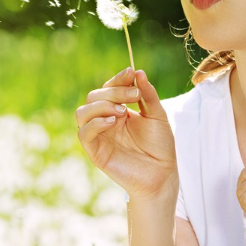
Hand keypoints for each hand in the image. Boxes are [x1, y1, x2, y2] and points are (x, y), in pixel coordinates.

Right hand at [75, 67, 176, 203]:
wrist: (163, 174)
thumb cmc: (160, 146)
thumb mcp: (158, 116)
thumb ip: (148, 95)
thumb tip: (138, 72)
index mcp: (118, 110)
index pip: (109, 88)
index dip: (117, 79)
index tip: (130, 73)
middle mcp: (105, 121)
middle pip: (94, 97)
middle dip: (113, 91)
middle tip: (133, 95)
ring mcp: (99, 136)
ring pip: (82, 112)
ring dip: (101, 106)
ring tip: (122, 111)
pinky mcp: (95, 151)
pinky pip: (83, 133)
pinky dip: (95, 124)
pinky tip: (112, 122)